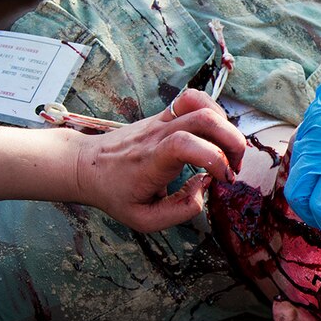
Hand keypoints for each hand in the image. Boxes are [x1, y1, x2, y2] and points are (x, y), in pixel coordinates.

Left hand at [70, 89, 244, 231]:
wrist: (86, 164)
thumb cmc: (115, 193)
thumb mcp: (143, 220)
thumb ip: (179, 211)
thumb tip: (204, 188)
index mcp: (150, 161)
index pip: (185, 144)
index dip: (214, 158)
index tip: (223, 178)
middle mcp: (157, 134)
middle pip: (204, 118)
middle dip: (233, 142)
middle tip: (233, 168)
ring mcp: (161, 120)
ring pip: (202, 103)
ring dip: (226, 126)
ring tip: (227, 151)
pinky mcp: (164, 114)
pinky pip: (194, 100)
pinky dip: (214, 113)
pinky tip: (214, 136)